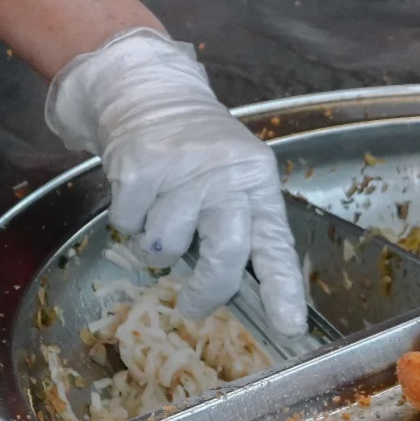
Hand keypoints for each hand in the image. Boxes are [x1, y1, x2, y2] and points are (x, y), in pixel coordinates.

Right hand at [45, 29, 306, 335]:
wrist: (150, 93)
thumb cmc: (197, 153)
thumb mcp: (234, 180)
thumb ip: (239, 227)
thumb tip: (238, 292)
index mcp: (258, 183)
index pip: (275, 244)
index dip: (283, 289)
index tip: (290, 327)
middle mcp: (226, 176)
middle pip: (225, 252)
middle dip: (208, 290)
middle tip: (195, 307)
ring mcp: (182, 172)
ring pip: (167, 246)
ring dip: (157, 244)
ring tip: (161, 211)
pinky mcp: (139, 168)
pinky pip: (129, 225)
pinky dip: (128, 221)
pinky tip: (138, 193)